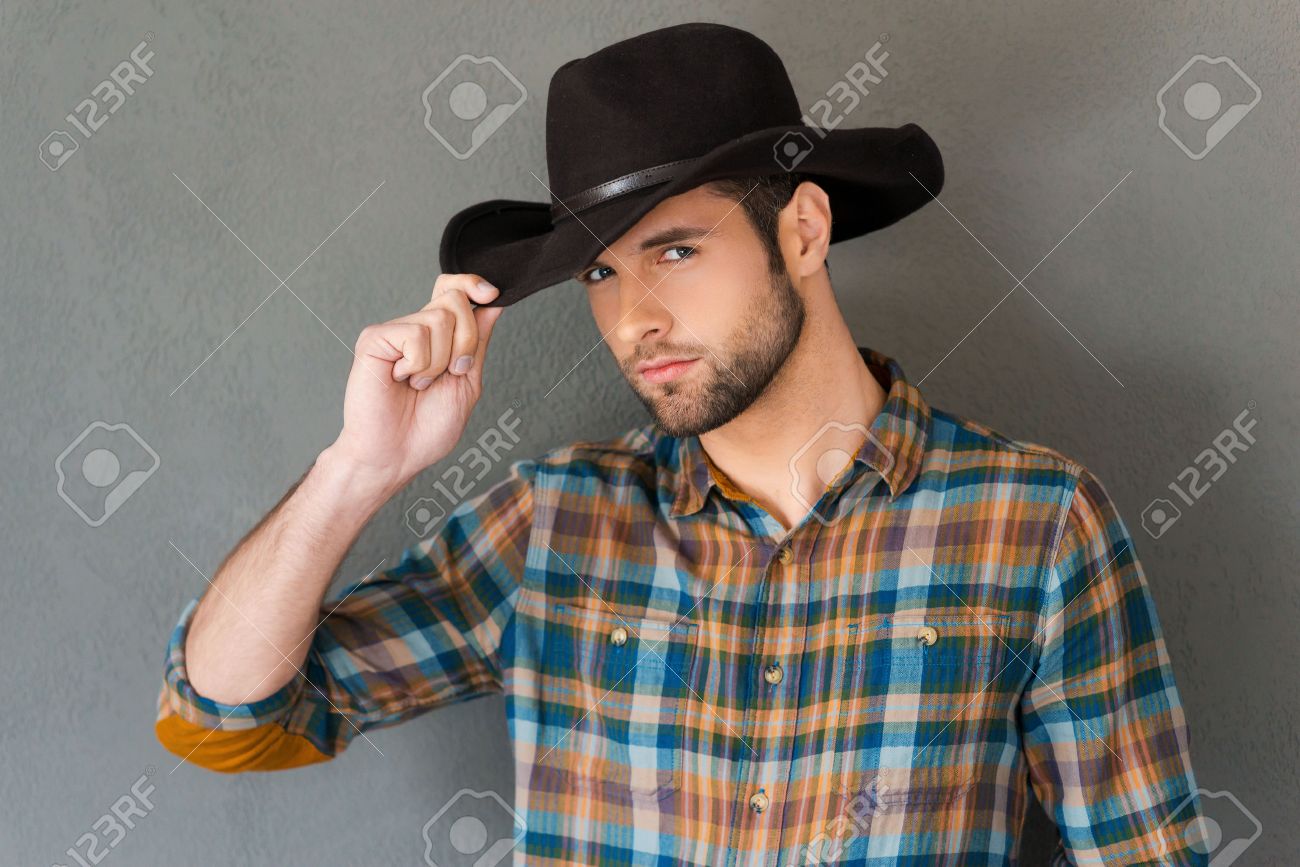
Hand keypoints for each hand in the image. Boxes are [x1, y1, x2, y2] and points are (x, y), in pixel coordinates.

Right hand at [327, 275, 504, 490]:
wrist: (397, 455)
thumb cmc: (427, 427)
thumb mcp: (467, 381)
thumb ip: (479, 341)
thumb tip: (493, 303)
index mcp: (437, 337)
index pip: (453, 290)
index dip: (472, 284)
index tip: (491, 294)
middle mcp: (415, 328)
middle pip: (454, 300)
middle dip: (465, 341)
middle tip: (449, 373)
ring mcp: (394, 332)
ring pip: (439, 318)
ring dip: (439, 362)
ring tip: (419, 384)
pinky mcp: (374, 339)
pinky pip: (415, 334)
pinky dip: (419, 364)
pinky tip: (401, 380)